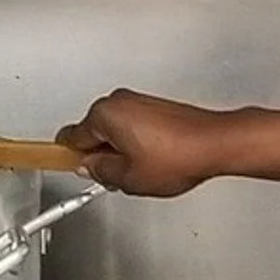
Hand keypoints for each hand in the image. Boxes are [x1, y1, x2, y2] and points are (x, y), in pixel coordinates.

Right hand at [55, 89, 228, 197]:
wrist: (216, 144)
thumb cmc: (179, 155)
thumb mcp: (128, 178)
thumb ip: (100, 172)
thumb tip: (90, 167)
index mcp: (103, 114)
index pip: (70, 137)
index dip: (69, 158)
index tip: (64, 165)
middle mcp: (118, 101)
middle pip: (92, 133)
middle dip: (100, 155)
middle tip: (116, 176)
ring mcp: (137, 101)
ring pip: (113, 130)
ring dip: (119, 150)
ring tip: (142, 170)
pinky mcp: (154, 107)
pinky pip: (131, 126)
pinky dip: (135, 142)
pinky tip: (153, 160)